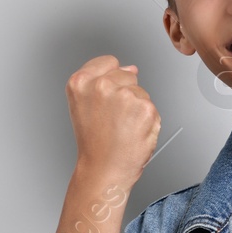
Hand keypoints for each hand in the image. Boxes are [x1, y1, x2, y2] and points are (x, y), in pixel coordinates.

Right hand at [65, 55, 160, 188]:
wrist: (104, 170)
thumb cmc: (94, 143)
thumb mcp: (83, 105)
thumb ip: (102, 80)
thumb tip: (130, 68)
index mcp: (80, 82)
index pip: (108, 62)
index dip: (111, 80)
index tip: (105, 99)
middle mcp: (101, 85)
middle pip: (127, 75)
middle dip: (125, 93)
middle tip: (112, 118)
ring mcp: (124, 96)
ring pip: (141, 92)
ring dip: (136, 108)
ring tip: (122, 127)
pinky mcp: (144, 108)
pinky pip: (151, 107)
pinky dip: (147, 121)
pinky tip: (133, 132)